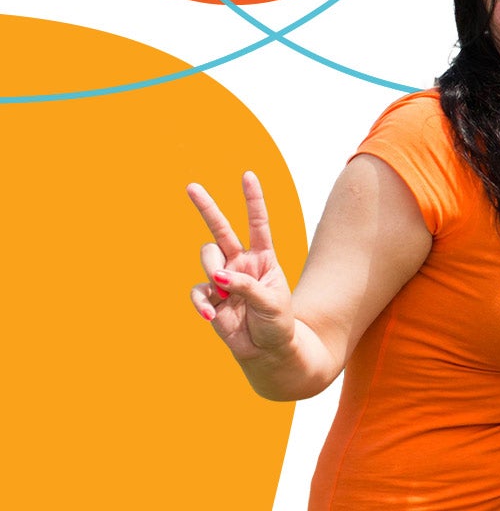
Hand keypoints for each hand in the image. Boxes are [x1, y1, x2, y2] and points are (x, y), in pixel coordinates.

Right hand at [187, 171, 295, 362]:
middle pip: (221, 229)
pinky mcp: (210, 299)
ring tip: (223, 291)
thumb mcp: (272, 303)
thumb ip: (247, 286)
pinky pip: (198, 292)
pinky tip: (212, 316)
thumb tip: (218, 278)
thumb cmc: (277, 324)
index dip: (253, 200)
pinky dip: (202, 303)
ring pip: (207, 258)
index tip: (247, 176)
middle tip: (191, 187)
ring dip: (212, 271)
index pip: (258, 223)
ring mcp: (223, 280)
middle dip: (207, 208)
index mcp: (264, 258)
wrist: (268, 352)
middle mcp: (241, 263)